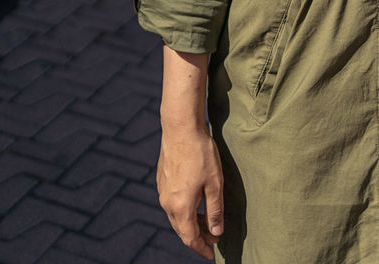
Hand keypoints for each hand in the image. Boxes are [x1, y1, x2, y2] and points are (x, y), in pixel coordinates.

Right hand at [157, 126, 223, 257]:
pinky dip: (184, 209)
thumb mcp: (214, 183)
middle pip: (182, 229)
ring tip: (207, 220)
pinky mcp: (162, 180)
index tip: (212, 255)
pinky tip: (195, 201)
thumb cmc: (200, 153)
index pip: (190, 238)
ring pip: (176, 216)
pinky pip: (172, 203)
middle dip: (198, 236)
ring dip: (191, 222)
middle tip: (214, 236)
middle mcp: (167, 203)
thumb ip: (215, 210)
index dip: (201, 248)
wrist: (180, 127)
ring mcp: (162, 191)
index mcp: (181, 207)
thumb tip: (216, 233)